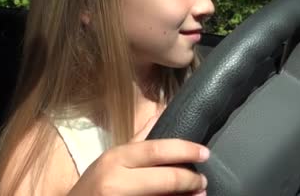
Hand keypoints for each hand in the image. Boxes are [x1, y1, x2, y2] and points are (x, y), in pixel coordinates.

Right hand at [68, 116, 208, 195]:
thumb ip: (138, 139)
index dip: (185, 150)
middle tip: (203, 180)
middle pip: (165, 177)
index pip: (157, 149)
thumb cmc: (95, 184)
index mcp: (117, 158)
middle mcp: (117, 179)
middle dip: (190, 179)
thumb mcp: (112, 158)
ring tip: (199, 194)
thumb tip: (161, 113)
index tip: (205, 152)